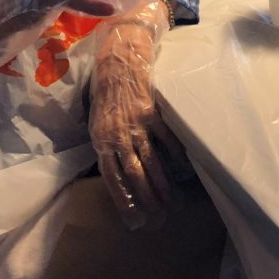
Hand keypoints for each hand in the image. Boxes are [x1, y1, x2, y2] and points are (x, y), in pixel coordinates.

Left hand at [89, 0, 186, 229]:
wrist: (119, 59)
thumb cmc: (105, 90)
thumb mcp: (95, 118)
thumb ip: (104, 143)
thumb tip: (113, 168)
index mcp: (101, 139)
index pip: (111, 177)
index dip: (123, 199)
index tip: (134, 219)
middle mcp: (118, 135)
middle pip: (134, 174)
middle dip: (146, 198)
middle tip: (158, 216)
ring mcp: (136, 124)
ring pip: (151, 161)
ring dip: (162, 183)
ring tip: (171, 201)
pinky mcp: (152, 113)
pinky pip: (166, 139)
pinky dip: (175, 155)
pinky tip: (182, 169)